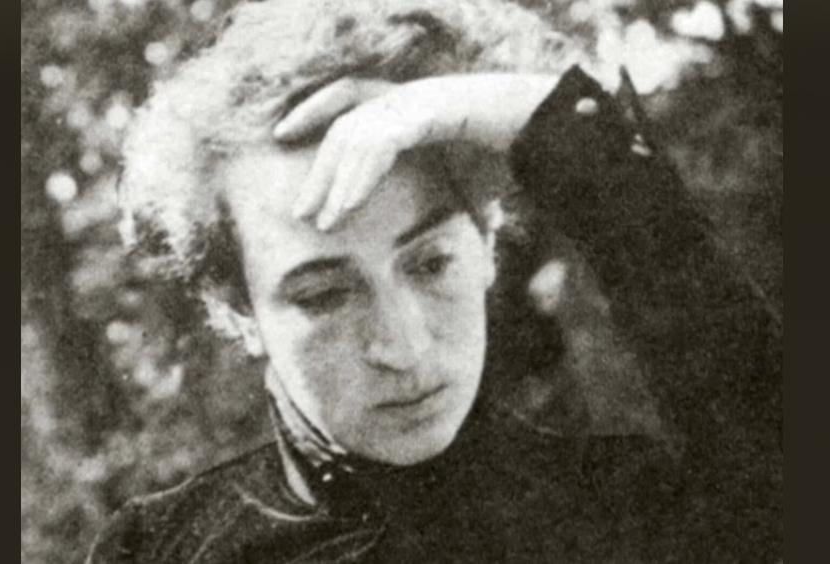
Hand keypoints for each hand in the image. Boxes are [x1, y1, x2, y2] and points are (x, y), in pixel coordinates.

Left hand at [273, 74, 558, 230]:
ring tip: (321, 221)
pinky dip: (359, 177)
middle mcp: (403, 97)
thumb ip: (472, 230)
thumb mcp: (481, 198)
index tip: (283, 136)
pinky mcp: (423, 111)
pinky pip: (378, 146)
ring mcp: (412, 100)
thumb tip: (485, 278)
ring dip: (333, 181)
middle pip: (341, 128)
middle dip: (318, 170)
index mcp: (406, 106)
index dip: (312, 112)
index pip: (346, 99)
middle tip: (299, 212)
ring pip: (353, 138)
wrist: (545, 126)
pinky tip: (346, 206)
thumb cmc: (511, 157)